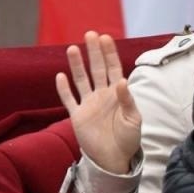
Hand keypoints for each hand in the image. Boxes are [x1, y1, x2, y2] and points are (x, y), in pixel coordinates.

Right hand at [55, 31, 140, 174]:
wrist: (114, 159)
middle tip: (90, 34)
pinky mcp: (77, 115)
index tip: (106, 38)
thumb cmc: (128, 139)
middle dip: (94, 52)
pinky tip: (60, 75)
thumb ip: (127, 100)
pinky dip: (64, 88)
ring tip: (73, 48)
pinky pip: (68, 99)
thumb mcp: (133, 120)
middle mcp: (101, 95)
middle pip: (97, 69)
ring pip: (81, 80)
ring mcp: (88, 104)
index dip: (110, 53)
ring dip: (77, 65)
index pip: (113, 69)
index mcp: (117, 94)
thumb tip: (121, 80)